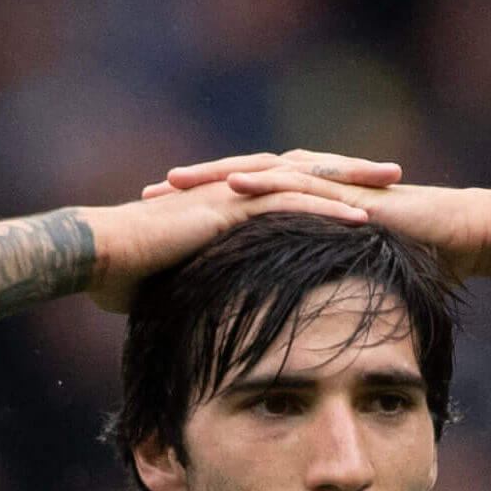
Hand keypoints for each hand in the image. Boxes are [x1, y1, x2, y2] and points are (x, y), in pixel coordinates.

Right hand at [83, 164, 371, 312]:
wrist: (95, 256)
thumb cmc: (122, 274)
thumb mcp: (174, 282)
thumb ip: (199, 287)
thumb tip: (205, 318)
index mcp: (227, 201)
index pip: (287, 188)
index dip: (325, 189)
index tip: (363, 194)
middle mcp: (234, 190)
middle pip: (306, 173)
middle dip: (352, 172)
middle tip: (395, 175)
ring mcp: (232, 195)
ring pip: (305, 180)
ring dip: (351, 182)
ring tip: (392, 186)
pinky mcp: (228, 208)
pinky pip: (287, 204)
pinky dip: (326, 208)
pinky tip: (361, 218)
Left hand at [146, 150, 490, 280]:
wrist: (464, 239)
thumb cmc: (415, 267)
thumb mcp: (352, 290)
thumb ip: (320, 306)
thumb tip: (296, 350)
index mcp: (304, 213)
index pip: (240, 210)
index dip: (198, 218)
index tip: (154, 231)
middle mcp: (310, 192)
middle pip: (238, 183)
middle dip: (191, 191)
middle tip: (142, 199)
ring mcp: (329, 186)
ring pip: (262, 173)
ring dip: (216, 176)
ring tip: (174, 183)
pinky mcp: (350, 189)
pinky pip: (304, 181)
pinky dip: (269, 180)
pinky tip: (237, 183)